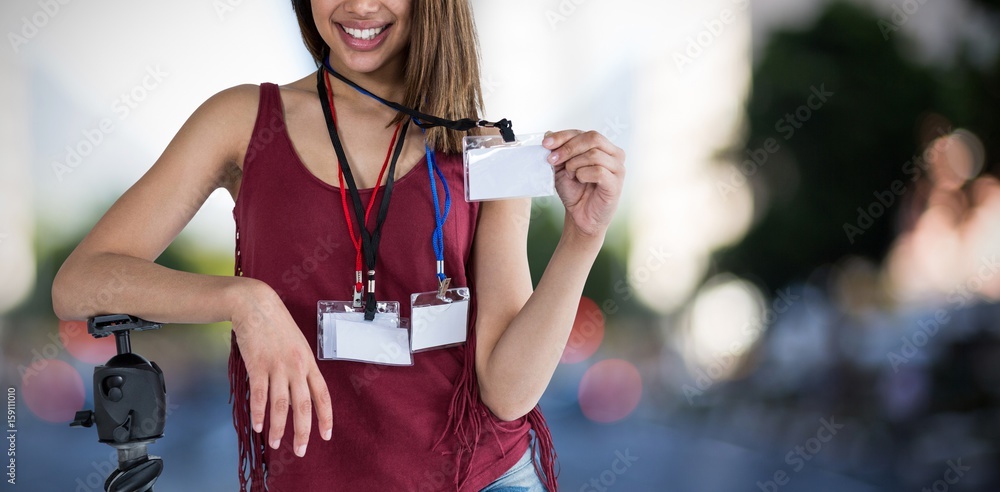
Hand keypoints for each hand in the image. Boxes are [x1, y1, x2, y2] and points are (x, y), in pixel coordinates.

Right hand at [229, 279, 332, 456]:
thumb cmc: (276, 324)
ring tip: (276, 443)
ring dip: (279, 427)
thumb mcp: (297, 344)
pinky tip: (258, 426)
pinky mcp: (257, 365)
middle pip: (303, 406)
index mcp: (308, 362)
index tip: (326, 435)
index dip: (325, 417)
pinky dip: (258, 413)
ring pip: (281, 404)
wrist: (256, 305)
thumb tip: (299, 391)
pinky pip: (259, 395)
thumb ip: (300, 367)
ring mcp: (277, 366)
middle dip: (303, 431)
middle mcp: (296, 366)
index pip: (322, 395)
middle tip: (301, 450)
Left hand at [543, 130, 625, 237]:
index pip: (584, 133)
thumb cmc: (574, 190)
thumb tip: (548, 133)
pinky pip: (599, 171)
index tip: (545, 144)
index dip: (564, 136)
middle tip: (552, 160)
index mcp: (603, 147)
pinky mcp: (616, 184)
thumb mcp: (561, 167)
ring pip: (594, 154)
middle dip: (568, 147)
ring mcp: (618, 169)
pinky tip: (580, 181)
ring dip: (575, 164)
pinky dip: (583, 175)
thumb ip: (558, 150)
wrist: (579, 216)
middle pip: (593, 138)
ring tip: (570, 175)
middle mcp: (614, 155)